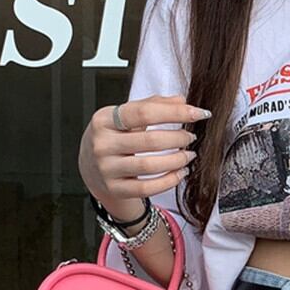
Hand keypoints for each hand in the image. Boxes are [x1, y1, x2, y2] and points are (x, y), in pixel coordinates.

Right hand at [78, 94, 211, 210]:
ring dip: (176, 161)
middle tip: (190, 137)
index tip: (199, 113)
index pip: (144, 112)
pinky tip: (180, 173)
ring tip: (188, 156)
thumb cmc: (113, 138)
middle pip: (149, 140)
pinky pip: (147, 188)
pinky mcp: (115, 189)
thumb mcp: (126, 118)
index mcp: (104, 119)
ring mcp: (107, 168)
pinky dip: (169, 181)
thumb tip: (181, 100)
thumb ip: (153, 106)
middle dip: (177, 138)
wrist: (91, 167)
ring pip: (149, 166)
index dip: (175, 112)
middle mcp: (102, 143)